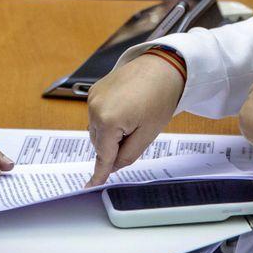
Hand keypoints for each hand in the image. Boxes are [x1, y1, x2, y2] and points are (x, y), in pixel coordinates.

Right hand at [85, 54, 184, 186]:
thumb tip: (113, 165)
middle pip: (100, 142)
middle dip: (114, 146)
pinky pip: (98, 114)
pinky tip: (127, 109)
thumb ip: (128, 155)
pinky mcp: (95, 90)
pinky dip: (109, 118)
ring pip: (98, 129)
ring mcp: (93, 97)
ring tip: (135, 118)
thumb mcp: (148, 134)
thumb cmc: (160, 98)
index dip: (100, 172)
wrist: (162, 66)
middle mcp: (95, 108)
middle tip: (137, 134)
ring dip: (111, 132)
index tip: (90, 186)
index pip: (103, 155)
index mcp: (108, 121)